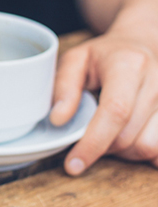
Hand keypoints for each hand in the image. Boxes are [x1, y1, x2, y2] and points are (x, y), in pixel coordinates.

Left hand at [50, 25, 157, 173]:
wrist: (145, 42)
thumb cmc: (106, 55)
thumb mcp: (76, 60)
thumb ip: (63, 87)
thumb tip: (58, 119)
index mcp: (129, 65)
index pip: (115, 111)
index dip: (93, 142)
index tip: (73, 164)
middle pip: (129, 135)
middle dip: (102, 147)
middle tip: (88, 138)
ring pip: (149, 146)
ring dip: (124, 152)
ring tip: (110, 135)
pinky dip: (145, 152)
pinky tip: (131, 139)